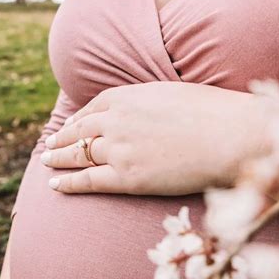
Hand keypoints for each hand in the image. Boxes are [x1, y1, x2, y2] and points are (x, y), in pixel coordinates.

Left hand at [40, 82, 275, 194]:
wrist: (230, 136)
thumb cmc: (212, 112)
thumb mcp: (171, 93)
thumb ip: (146, 102)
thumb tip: (143, 111)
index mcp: (126, 96)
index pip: (92, 109)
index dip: (77, 121)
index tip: (70, 127)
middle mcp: (116, 121)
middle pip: (79, 132)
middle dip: (61, 139)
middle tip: (50, 146)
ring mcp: (119, 149)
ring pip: (78, 155)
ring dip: (59, 159)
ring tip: (48, 163)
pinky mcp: (127, 177)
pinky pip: (88, 180)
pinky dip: (68, 183)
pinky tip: (55, 185)